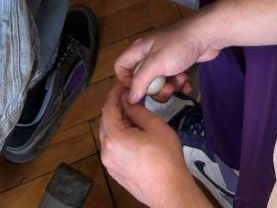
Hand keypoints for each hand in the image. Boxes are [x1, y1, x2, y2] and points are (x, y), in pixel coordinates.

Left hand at [99, 82, 202, 207]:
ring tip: (133, 113)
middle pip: (106, 121)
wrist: (170, 192)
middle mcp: (106, 152)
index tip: (122, 84)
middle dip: (116, 107)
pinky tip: (133, 133)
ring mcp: (109, 164)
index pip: (108, 108)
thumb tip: (128, 101)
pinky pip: (112, 148)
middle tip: (129, 96)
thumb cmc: (166, 160)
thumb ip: (137, 111)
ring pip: (108, 135)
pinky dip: (118, 136)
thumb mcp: (155, 126)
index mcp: (114, 138)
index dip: (115, 93)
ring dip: (117, 122)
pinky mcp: (115, 172)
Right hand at [115, 16, 218, 104]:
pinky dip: (179, 84)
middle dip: (154, 89)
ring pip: (158, 83)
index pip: (121, 67)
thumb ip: (140, 81)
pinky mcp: (178, 65)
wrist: (206, 36)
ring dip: (169, 87)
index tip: (138, 92)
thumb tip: (129, 99)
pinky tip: (187, 82)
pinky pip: (173, 81)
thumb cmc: (178, 46)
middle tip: (166, 89)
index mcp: (139, 50)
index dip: (125, 82)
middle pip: (141, 80)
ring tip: (180, 82)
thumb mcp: (155, 63)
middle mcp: (149, 55)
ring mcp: (164, 60)